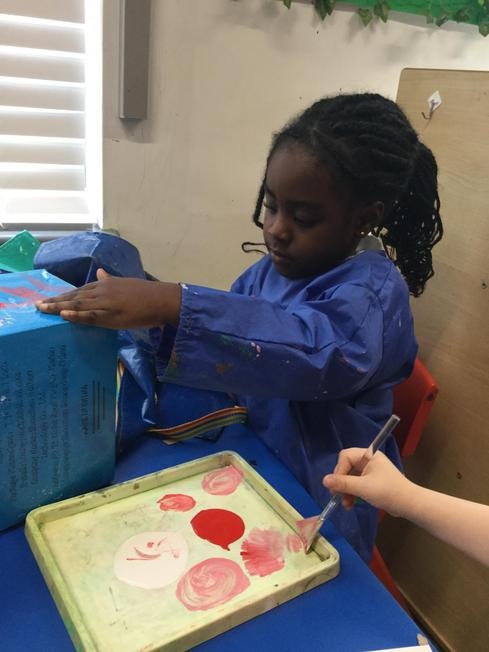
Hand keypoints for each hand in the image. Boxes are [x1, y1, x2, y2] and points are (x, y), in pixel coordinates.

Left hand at [36, 268, 181, 328]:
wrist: (162, 299)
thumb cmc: (146, 293)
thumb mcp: (124, 283)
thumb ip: (110, 279)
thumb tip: (100, 273)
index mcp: (105, 284)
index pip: (78, 290)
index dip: (62, 296)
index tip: (48, 299)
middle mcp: (102, 291)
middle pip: (74, 296)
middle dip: (54, 301)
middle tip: (37, 305)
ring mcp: (106, 303)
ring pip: (78, 304)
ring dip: (59, 307)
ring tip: (43, 309)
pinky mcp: (113, 315)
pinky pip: (91, 315)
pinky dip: (77, 315)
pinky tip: (64, 314)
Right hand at [323, 448, 413, 516]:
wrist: (409, 505)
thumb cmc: (387, 492)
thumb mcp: (363, 488)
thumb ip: (343, 483)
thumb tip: (324, 480)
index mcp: (369, 456)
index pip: (345, 456)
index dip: (339, 470)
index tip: (337, 485)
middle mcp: (369, 461)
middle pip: (347, 467)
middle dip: (341, 482)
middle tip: (337, 495)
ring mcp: (371, 472)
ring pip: (350, 478)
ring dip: (346, 491)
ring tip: (345, 505)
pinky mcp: (372, 483)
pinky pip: (357, 485)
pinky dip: (352, 494)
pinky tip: (350, 504)